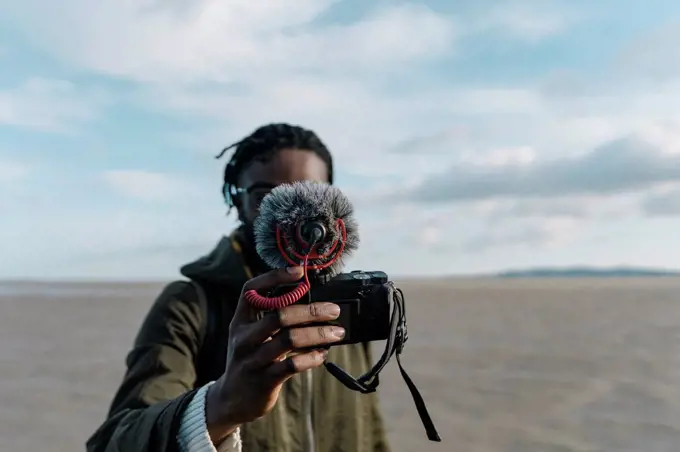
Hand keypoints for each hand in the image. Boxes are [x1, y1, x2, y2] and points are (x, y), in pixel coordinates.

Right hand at [205, 266, 344, 441]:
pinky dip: (312, 358)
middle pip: (279, 315)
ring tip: (337, 333)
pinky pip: (292, 365)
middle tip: (334, 310)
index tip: (298, 272)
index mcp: (240, 321)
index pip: (251, 291)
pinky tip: (322, 355)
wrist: (231, 400)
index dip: (273, 277)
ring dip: (318, 334)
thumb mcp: (250, 336)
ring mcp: (253, 360)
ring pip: (289, 340)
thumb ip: (270, 319)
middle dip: (311, 311)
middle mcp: (244, 338)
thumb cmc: (249, 360)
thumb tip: (309, 303)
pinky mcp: (264, 381)